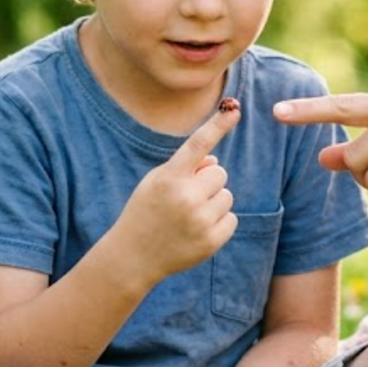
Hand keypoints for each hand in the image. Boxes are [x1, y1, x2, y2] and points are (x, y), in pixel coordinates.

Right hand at [113, 104, 241, 283]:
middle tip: (187, 197)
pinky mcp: (211, 241)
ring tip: (189, 216)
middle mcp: (186, 197)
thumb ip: (186, 168)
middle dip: (208, 181)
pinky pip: (231, 219)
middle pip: (220, 173)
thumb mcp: (156, 182)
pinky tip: (197, 230)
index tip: (234, 109)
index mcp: (169, 177)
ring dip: (213, 202)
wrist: (133, 256)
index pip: (197, 144)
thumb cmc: (146, 211)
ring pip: (227, 196)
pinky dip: (219, 222)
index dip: (218, 125)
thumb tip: (217, 163)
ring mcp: (200, 221)